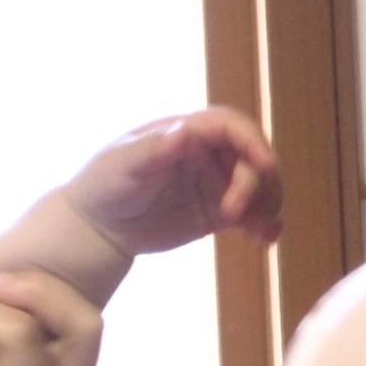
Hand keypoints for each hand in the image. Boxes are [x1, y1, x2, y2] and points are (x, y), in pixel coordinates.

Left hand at [66, 106, 282, 257]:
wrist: (97, 226)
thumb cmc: (102, 184)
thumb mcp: (122, 164)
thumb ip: (153, 149)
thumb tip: (184, 130)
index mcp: (185, 132)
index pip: (230, 126)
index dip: (253, 141)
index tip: (265, 165)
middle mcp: (207, 153)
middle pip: (252, 157)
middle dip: (256, 183)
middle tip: (233, 214)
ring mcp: (215, 182)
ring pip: (260, 185)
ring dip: (268, 204)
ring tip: (257, 231)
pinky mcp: (218, 211)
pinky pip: (253, 213)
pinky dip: (265, 223)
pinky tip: (265, 239)